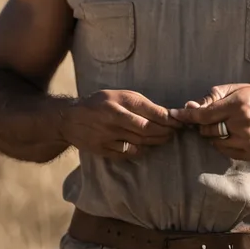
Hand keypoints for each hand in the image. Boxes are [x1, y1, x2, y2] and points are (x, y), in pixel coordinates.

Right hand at [60, 90, 181, 158]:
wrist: (71, 118)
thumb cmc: (101, 103)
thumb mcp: (120, 95)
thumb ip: (140, 103)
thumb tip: (165, 113)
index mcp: (120, 101)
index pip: (151, 112)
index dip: (168, 118)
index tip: (178, 121)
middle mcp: (115, 118)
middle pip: (147, 129)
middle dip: (165, 132)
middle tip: (175, 132)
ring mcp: (108, 135)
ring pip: (140, 142)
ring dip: (156, 142)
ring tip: (165, 138)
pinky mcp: (103, 149)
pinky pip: (127, 153)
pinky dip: (140, 151)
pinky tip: (147, 147)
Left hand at [170, 84, 249, 160]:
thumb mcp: (241, 90)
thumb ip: (216, 95)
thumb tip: (192, 105)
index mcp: (238, 105)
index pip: (204, 114)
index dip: (186, 115)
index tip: (173, 114)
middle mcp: (242, 124)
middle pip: (207, 130)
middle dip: (203, 125)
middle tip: (207, 119)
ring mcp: (247, 142)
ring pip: (215, 142)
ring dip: (213, 134)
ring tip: (224, 126)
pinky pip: (226, 152)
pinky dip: (224, 144)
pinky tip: (233, 135)